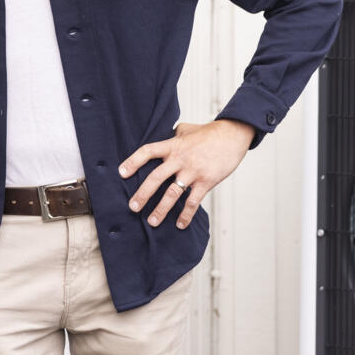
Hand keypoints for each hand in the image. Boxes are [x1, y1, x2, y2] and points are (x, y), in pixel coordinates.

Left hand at [119, 119, 254, 228]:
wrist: (232, 136)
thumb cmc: (208, 132)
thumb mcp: (186, 129)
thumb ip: (173, 136)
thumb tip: (166, 137)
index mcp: (172, 145)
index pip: (147, 151)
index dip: (133, 161)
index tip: (121, 173)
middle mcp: (180, 159)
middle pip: (156, 177)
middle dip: (143, 194)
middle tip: (132, 207)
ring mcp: (193, 171)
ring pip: (172, 193)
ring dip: (161, 209)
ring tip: (152, 221)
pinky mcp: (206, 181)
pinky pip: (193, 202)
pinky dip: (186, 214)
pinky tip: (179, 224)